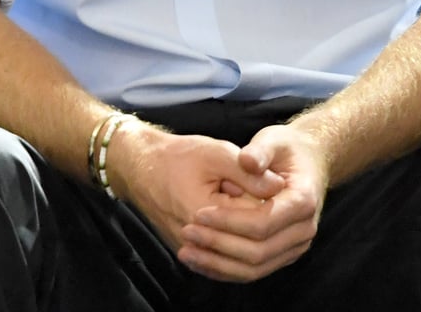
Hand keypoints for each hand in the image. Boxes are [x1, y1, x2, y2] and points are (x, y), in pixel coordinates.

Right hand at [109, 124, 285, 267]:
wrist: (139, 167)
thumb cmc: (176, 156)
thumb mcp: (217, 153)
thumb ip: (250, 172)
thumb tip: (281, 187)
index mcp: (204, 214)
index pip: (256, 220)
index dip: (271, 201)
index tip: (275, 184)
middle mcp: (196, 241)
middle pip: (251, 245)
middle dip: (266, 224)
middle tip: (271, 200)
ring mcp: (191, 252)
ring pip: (240, 262)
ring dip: (258, 243)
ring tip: (265, 218)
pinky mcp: (189, 254)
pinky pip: (224, 266)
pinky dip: (242, 255)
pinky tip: (254, 240)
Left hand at [174, 123, 329, 282]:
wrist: (305, 162)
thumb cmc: (284, 149)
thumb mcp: (272, 140)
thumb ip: (259, 150)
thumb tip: (247, 160)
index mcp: (302, 201)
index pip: (263, 222)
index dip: (228, 221)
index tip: (198, 214)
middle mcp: (303, 230)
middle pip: (259, 251)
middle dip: (219, 244)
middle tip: (187, 232)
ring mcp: (294, 246)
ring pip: (255, 268)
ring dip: (219, 264)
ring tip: (187, 253)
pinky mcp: (282, 254)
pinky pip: (252, 271)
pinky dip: (225, 269)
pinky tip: (199, 260)